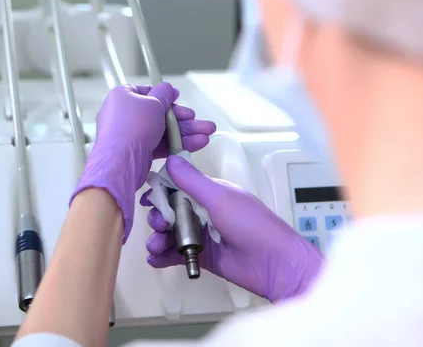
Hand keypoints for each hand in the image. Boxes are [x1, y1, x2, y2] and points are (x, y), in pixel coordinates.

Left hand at [71, 83, 216, 242]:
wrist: (121, 161)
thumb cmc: (132, 127)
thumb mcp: (153, 104)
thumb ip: (164, 95)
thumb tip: (167, 88)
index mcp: (123, 97)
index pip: (147, 92)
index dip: (165, 96)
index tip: (178, 98)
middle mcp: (125, 115)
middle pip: (160, 114)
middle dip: (184, 119)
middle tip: (202, 123)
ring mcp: (132, 134)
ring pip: (163, 131)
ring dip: (185, 132)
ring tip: (206, 135)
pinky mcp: (138, 151)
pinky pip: (160, 144)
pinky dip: (176, 144)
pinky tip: (195, 144)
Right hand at [143, 155, 323, 301]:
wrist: (274, 264)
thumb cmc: (254, 226)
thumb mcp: (220, 198)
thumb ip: (193, 181)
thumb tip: (172, 159)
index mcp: (211, 193)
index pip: (178, 187)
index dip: (161, 192)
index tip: (149, 199)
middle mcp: (205, 212)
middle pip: (171, 211)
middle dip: (159, 217)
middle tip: (159, 224)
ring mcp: (203, 235)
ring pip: (171, 233)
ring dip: (157, 238)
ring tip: (156, 245)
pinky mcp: (201, 257)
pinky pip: (176, 254)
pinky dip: (163, 256)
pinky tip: (156, 259)